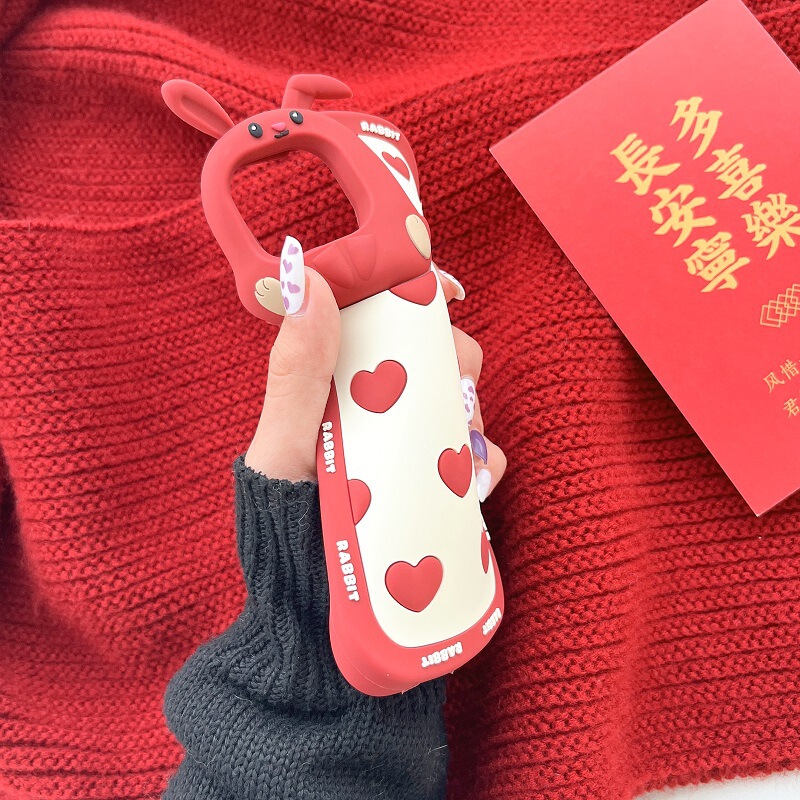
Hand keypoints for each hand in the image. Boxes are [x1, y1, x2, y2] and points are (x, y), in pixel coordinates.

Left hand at [245, 239, 506, 499]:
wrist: (313, 606)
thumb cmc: (283, 525)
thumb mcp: (284, 449)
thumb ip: (298, 372)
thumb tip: (309, 282)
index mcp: (332, 384)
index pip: (375, 318)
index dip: (412, 295)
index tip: (442, 292)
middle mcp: (373, 405)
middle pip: (429, 352)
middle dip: (452, 359)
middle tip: (452, 389)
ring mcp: (407, 443)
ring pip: (459, 397)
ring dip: (471, 410)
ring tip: (457, 447)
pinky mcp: (435, 480)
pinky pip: (477, 454)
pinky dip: (484, 460)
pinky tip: (473, 482)